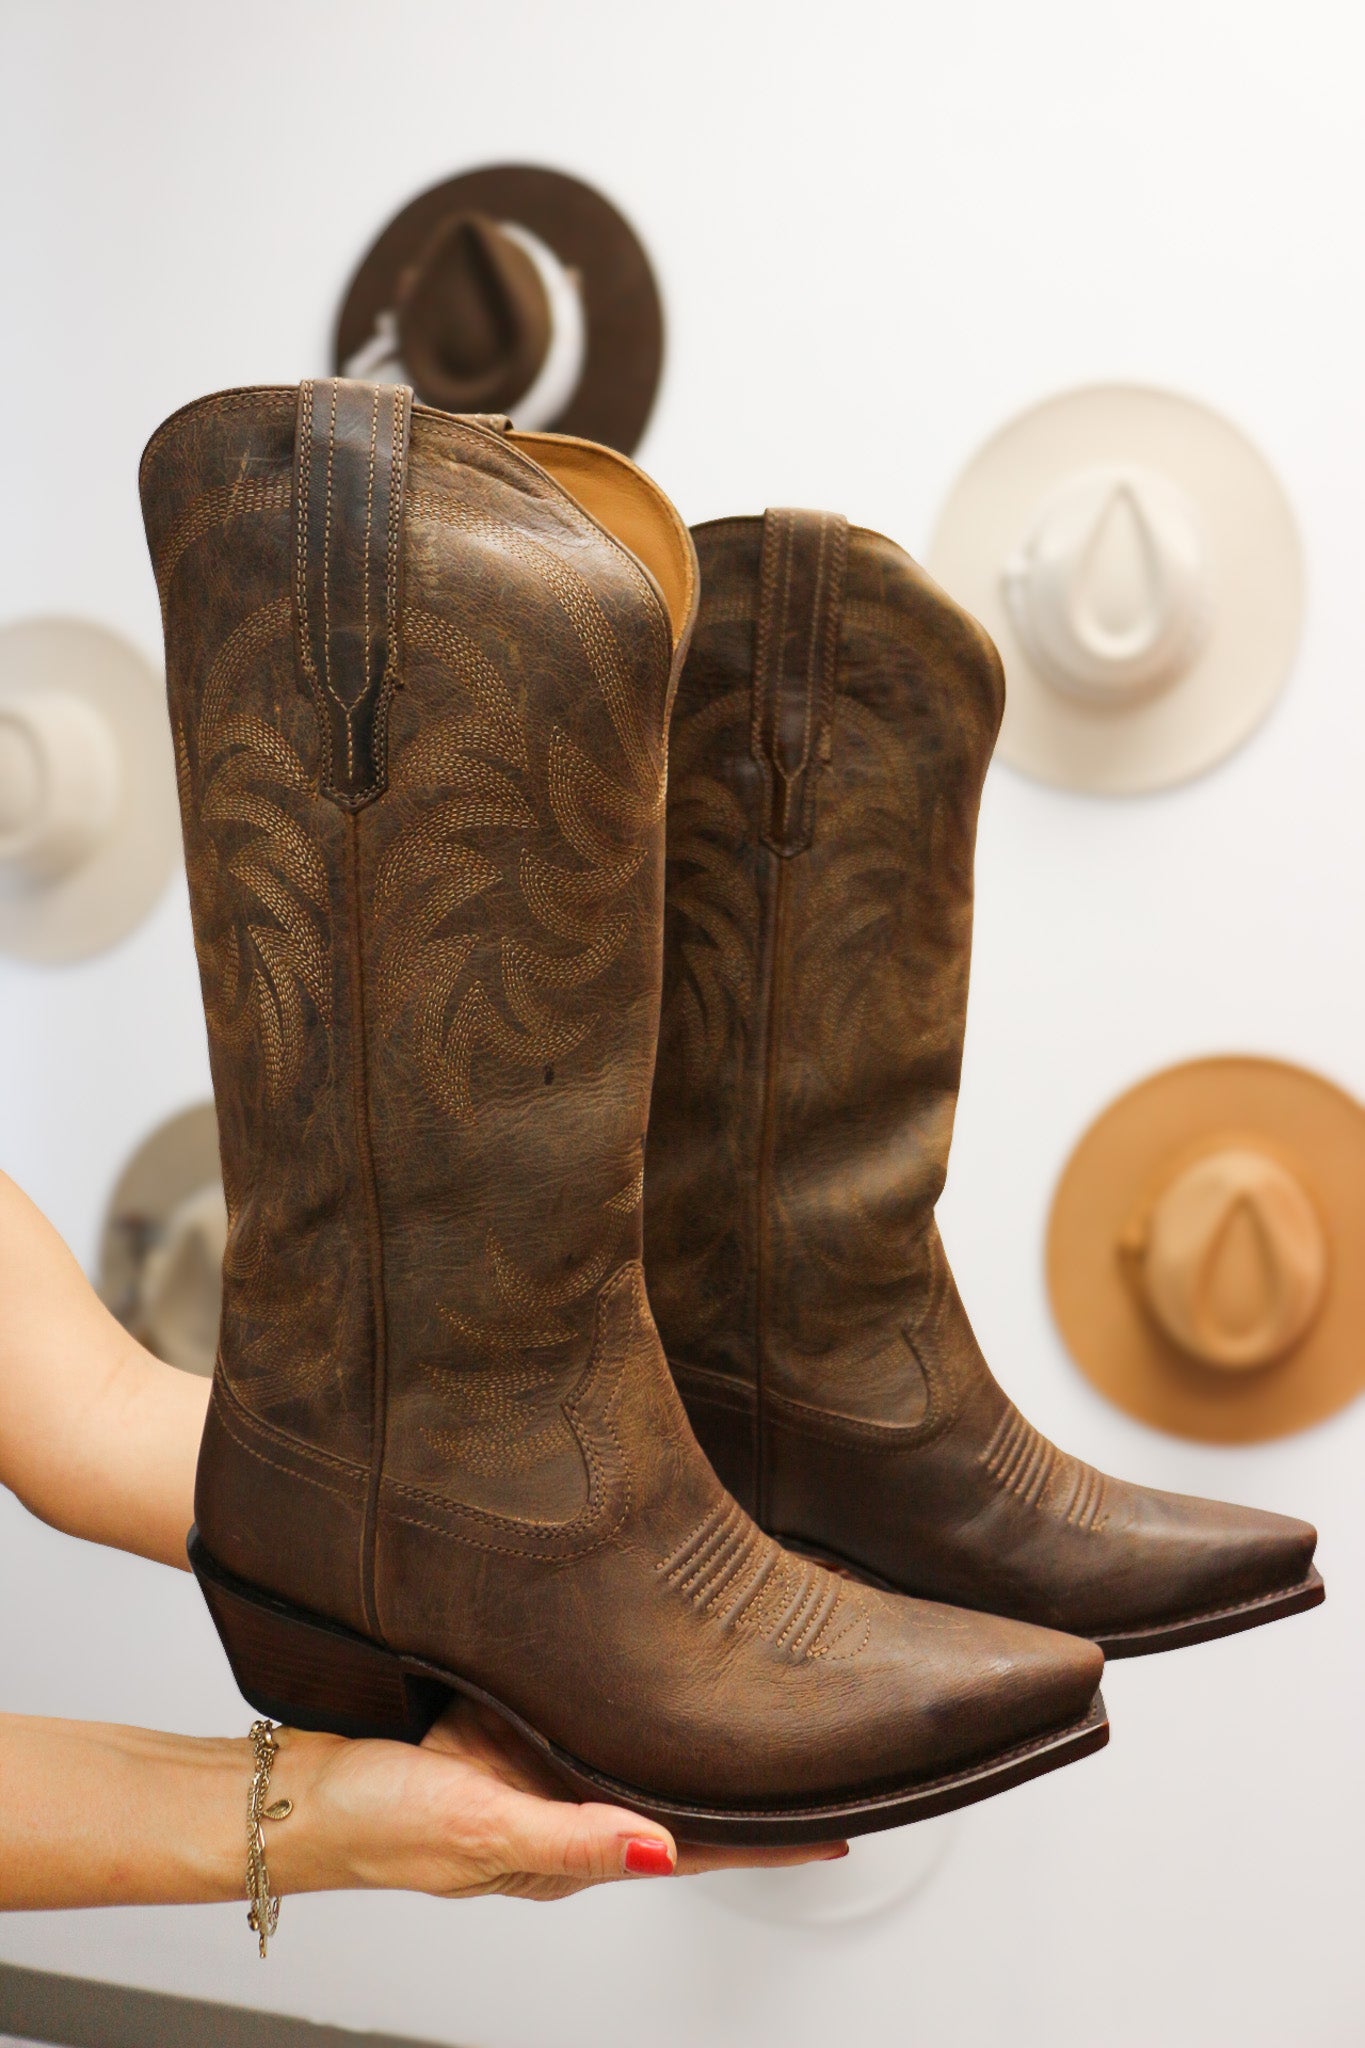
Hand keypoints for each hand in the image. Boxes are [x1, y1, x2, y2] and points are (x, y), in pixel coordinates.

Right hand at [274, 1696, 847, 1902]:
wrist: (301, 1788)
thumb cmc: (379, 1825)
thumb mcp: (478, 1829)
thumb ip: (568, 1840)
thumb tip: (662, 1853)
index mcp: (578, 1846)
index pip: (699, 1847)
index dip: (771, 1839)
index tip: (841, 1824)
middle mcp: (574, 1805)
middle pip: (684, 1793)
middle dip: (751, 1775)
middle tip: (823, 1739)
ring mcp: (547, 1762)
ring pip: (645, 1742)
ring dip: (699, 1727)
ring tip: (764, 1690)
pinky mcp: (517, 1718)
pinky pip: (592, 1702)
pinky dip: (634, 1684)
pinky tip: (656, 1652)